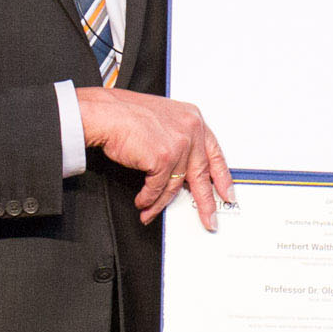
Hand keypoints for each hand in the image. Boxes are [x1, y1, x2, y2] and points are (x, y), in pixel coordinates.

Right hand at [77, 87, 232, 228]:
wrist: (105, 113)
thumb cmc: (125, 113)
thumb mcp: (163, 119)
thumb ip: (179, 138)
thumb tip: (183, 167)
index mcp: (193, 119)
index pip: (215, 154)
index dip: (222, 178)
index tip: (227, 193)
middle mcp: (191, 131)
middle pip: (202, 174)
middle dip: (206, 202)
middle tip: (210, 218)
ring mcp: (179, 144)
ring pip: (175, 185)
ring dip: (161, 203)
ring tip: (152, 212)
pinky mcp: (164, 158)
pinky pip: (157, 188)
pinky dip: (148, 199)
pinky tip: (143, 202)